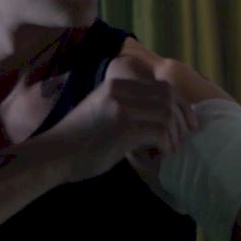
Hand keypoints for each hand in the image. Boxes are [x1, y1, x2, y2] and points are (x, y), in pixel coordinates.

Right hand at [52, 56, 198, 184]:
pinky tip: (162, 153)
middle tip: (187, 136)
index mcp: (115, 85)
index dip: (179, 104)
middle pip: (168, 97)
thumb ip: (124, 107)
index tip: (187, 122)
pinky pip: (160, 130)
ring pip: (167, 113)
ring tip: (172, 147)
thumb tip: (158, 115)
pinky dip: (167, 143)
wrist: (53, 155)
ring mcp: (121, 107)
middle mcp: (119, 91)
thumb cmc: (77, 141)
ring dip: (175, 133)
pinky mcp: (123, 127)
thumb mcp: (100, 112)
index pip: (161, 86)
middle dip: (183, 117)